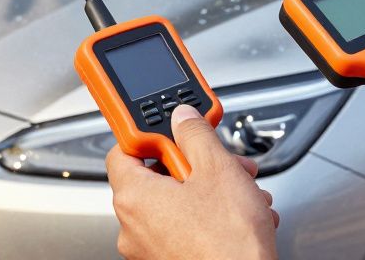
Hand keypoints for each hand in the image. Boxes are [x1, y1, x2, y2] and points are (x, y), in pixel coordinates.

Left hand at [106, 104, 278, 259]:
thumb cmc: (228, 242)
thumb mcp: (217, 169)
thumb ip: (195, 134)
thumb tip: (183, 118)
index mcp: (133, 197)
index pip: (123, 149)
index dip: (148, 134)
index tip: (169, 128)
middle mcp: (132, 226)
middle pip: (156, 176)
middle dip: (194, 163)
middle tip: (220, 160)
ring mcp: (149, 248)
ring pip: (176, 202)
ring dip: (209, 189)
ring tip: (240, 191)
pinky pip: (184, 227)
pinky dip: (208, 216)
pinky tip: (238, 214)